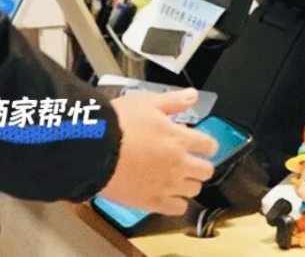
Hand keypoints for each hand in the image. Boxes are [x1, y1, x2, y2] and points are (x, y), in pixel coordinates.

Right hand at [98, 89, 218, 214]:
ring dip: (189, 182)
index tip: (200, 144)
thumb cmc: (119, 121)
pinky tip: (166, 192)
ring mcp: (168, 186)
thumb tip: (193, 95)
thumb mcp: (146, 102)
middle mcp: (179, 164)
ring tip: (176, 176)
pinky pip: (178, 208)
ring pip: (194, 190)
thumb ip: (173, 100)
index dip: (206, 144)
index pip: (208, 145)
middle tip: (187, 159)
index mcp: (179, 138)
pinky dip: (177, 201)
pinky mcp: (154, 202)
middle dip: (200, 164)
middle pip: (206, 170)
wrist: (96, 149)